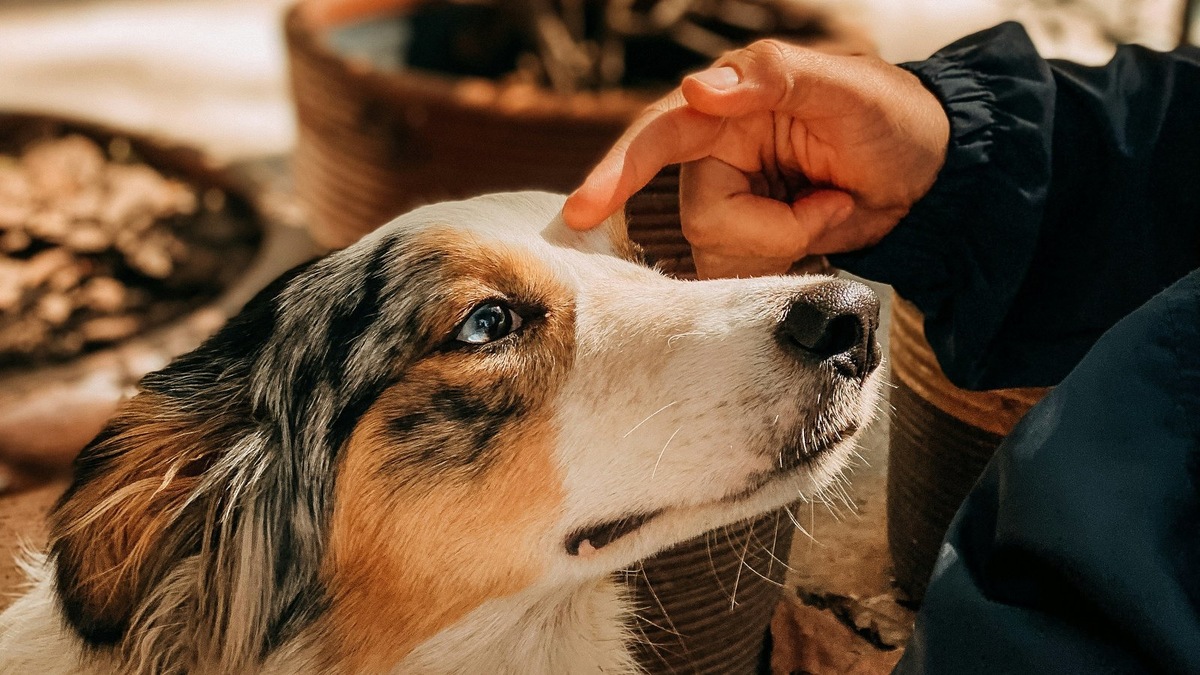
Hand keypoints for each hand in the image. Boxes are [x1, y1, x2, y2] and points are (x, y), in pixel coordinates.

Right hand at [562, 40, 949, 278]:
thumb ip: (771, 78)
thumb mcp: (841, 86)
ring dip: (783, 241)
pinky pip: (738, 271)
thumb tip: (700, 90)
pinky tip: (817, 229)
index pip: (659, 135)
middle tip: (828, 201)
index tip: (583, 209)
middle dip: (767, 224)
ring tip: (829, 209)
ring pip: (717, 248)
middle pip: (700, 213)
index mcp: (730, 106)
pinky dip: (783, 259)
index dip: (618, 172)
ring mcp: (732, 200)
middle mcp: (718, 153)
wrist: (928, 176)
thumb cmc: (890, 118)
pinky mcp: (748, 241)